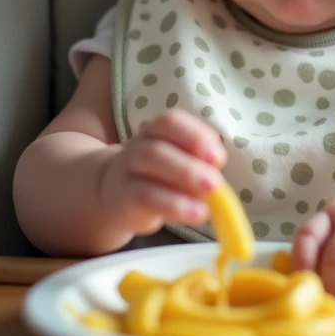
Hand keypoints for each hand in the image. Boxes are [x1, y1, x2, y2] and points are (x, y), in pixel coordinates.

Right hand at [98, 110, 225, 236]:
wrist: (115, 194)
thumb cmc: (159, 176)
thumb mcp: (179, 164)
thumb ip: (198, 163)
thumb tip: (217, 174)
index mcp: (156, 131)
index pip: (170, 122)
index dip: (195, 136)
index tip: (219, 158)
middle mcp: (138, 146)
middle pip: (157, 148)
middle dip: (189, 165)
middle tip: (215, 183)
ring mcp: (126, 172)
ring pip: (148, 167)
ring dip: (182, 181)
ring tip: (207, 200)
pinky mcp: (122, 200)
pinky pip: (144, 198)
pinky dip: (174, 206)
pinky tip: (196, 213)